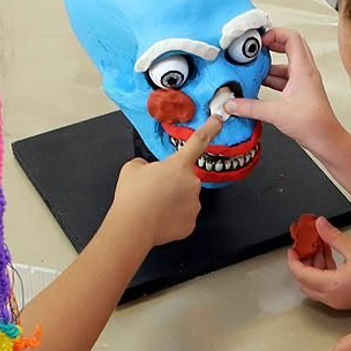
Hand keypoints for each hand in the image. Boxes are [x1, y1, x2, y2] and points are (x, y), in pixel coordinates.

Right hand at [108, 116, 221, 247]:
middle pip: (185, 177)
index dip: (210, 129)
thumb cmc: (132, 198)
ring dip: (173, 199)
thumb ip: (146, 163)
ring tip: (154, 205)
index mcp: (178, 165)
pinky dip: (173, 216)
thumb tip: (149, 169)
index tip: (218, 121)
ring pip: (185, 197)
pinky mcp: (190, 223)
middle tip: (153, 190)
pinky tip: (160, 217)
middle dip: (172, 181)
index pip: (199, 141)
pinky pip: (184, 215)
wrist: (132, 229)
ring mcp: (194, 204)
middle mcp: (191, 183)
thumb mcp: (132, 168)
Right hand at [224, 28, 343, 153]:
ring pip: (285, 64)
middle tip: (255, 48)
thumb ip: (250, 108)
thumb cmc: (313, 124)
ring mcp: (303, 82)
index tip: (259, 40)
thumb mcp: (276, 113)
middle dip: (271, 45)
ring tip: (252, 68)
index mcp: (303, 69)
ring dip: (269, 65)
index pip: (292, 37)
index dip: (275, 33)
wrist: (326, 140)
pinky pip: (284, 79)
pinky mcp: (300, 93)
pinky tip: (258, 86)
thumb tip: (232, 104)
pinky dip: (271, 79)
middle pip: (289, 47)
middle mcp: (305, 72)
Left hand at [286, 217, 350, 311]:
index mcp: (331, 287)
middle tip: (305, 245)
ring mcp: (337, 301)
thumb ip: (333, 237)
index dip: (294, 260)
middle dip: (303, 262)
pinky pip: (326, 287)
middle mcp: (331, 297)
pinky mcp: (344, 300)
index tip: (293, 248)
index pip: (301, 274)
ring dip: (314, 266)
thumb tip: (319, 224)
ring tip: (320, 245)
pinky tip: (331, 255)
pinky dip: (324, 272)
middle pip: (305, 281)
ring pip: (315, 284)